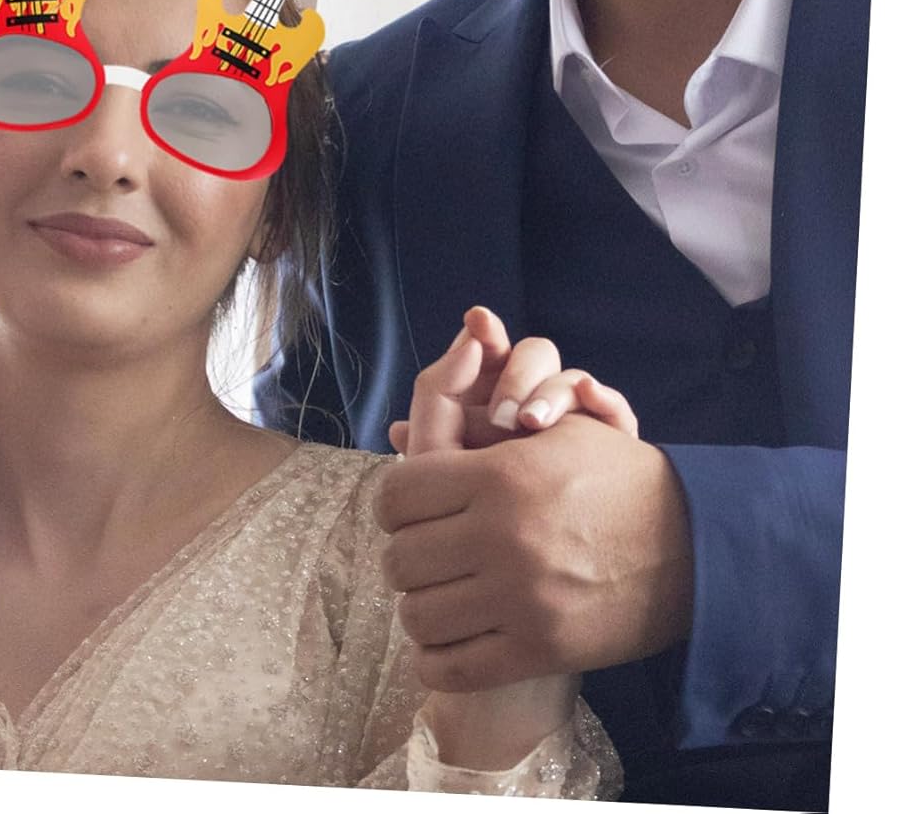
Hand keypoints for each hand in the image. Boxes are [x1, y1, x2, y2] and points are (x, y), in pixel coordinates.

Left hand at [376, 313, 691, 691]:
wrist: (699, 545)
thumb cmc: (617, 477)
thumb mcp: (554, 431)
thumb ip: (474, 426)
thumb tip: (395, 435)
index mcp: (499, 476)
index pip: (396, 497)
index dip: (394, 505)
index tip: (410, 512)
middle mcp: (502, 537)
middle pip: (399, 558)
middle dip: (404, 556)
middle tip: (425, 556)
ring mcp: (520, 599)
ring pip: (418, 615)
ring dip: (420, 607)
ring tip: (438, 596)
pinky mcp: (541, 650)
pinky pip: (453, 667)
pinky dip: (437, 660)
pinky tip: (451, 640)